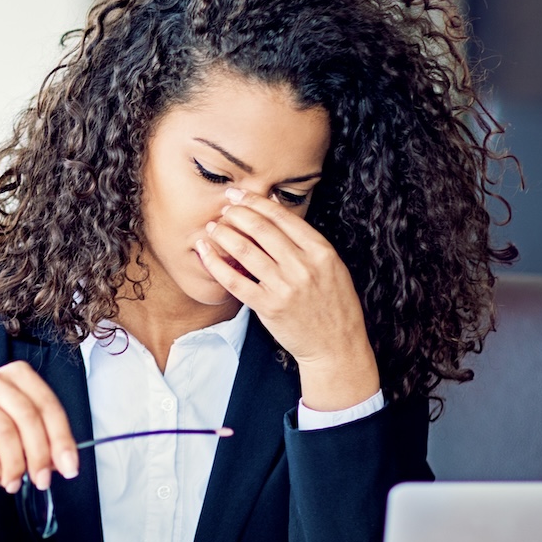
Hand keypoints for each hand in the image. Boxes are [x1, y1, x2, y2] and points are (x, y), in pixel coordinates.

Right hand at [0, 361, 79, 492]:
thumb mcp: (19, 426)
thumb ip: (43, 439)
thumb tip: (63, 464)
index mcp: (18, 376)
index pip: (48, 405)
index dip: (62, 439)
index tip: (70, 468)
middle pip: (27, 417)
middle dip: (40, 455)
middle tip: (42, 481)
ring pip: (5, 432)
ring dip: (16, 465)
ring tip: (16, 484)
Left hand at [195, 188, 379, 410]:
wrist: (336, 346)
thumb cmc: (334, 305)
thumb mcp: (332, 267)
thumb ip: (307, 242)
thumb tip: (276, 211)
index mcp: (321, 251)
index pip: (282, 217)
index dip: (256, 201)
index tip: (239, 195)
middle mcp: (303, 266)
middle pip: (261, 229)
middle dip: (237, 213)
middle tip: (222, 208)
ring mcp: (285, 287)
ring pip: (245, 251)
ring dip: (224, 234)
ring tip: (212, 227)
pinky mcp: (268, 307)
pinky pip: (235, 281)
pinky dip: (216, 264)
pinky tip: (205, 253)